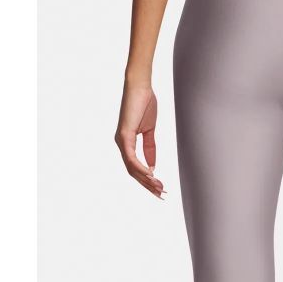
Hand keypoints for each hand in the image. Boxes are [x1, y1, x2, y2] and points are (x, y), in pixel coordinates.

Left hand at [115, 83, 164, 197]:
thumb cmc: (144, 104)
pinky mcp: (124, 135)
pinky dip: (140, 168)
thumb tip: (152, 166)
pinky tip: (150, 175)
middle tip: (161, 194)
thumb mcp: (150, 131)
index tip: (160, 188)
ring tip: (159, 187)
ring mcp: (121, 140)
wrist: (140, 87)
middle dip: (147, 185)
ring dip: (146, 180)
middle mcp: (121, 144)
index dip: (147, 180)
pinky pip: (131, 157)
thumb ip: (150, 149)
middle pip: (133, 172)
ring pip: (131, 168)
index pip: (135, 168)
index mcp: (127, 143)